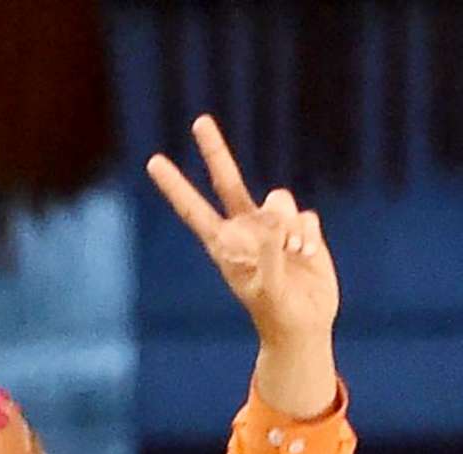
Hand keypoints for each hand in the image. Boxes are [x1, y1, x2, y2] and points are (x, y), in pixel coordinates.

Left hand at [146, 115, 338, 415]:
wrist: (303, 323)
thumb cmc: (275, 311)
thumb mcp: (267, 286)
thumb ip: (268, 251)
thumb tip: (275, 218)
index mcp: (223, 245)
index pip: (193, 210)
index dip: (175, 186)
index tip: (154, 161)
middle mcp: (245, 229)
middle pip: (228, 181)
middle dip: (215, 150)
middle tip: (200, 120)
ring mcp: (273, 226)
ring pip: (279, 199)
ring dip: (289, 225)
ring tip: (293, 255)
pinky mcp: (301, 228)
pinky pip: (305, 216)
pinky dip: (308, 235)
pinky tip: (306, 256)